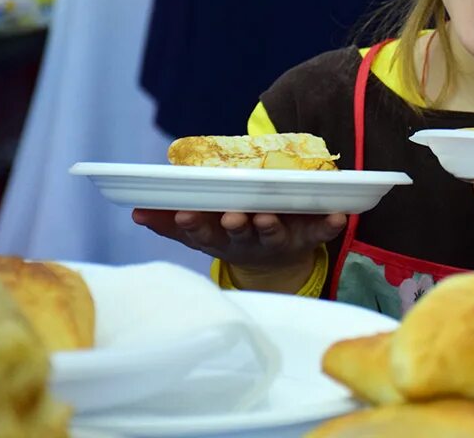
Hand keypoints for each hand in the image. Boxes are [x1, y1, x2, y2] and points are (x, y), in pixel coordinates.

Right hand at [132, 209, 346, 292]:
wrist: (274, 264)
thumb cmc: (232, 235)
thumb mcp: (201, 233)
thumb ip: (170, 222)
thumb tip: (135, 210)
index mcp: (221, 238)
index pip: (202, 233)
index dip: (193, 225)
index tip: (186, 214)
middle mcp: (248, 241)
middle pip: (239, 233)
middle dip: (235, 224)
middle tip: (231, 215)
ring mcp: (278, 240)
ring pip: (273, 234)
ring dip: (270, 226)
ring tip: (267, 216)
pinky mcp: (307, 238)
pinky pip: (319, 232)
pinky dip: (328, 225)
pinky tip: (338, 216)